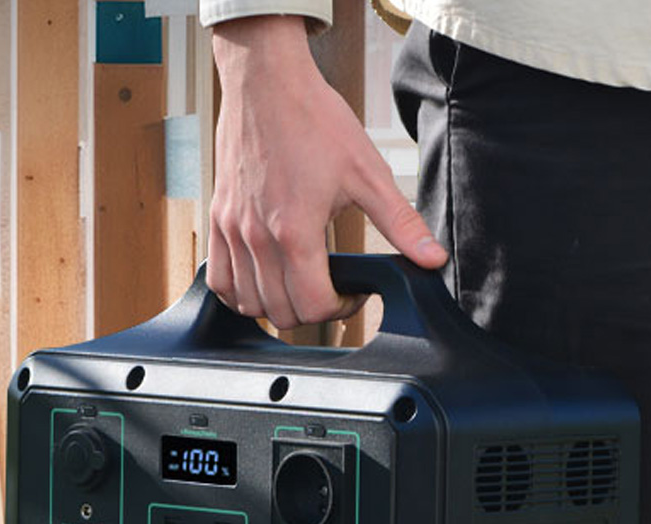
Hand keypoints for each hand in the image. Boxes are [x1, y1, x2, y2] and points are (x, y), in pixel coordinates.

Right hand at [207, 15, 447, 329]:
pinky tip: (262, 278)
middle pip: (280, 313)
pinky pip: (219, 280)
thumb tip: (432, 258)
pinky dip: (239, 292)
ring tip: (299, 283)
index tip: (352, 293)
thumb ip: (400, 223)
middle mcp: (258, 237)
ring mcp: (233, 229)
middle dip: (311, 311)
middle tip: (330, 288)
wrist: (266, 83)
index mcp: (296, 231)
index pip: (312, 306)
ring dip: (276, 305)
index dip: (340, 310)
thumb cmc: (315, 120)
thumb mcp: (368, 172)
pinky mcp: (218, 218)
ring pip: (248, 303)